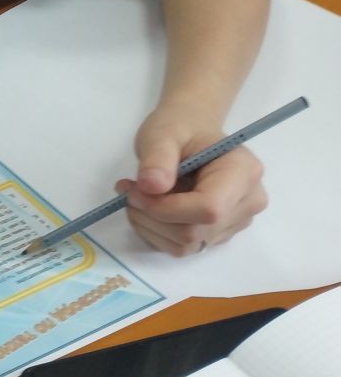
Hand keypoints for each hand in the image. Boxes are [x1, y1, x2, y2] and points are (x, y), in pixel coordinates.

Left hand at [118, 105, 267, 255]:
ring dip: (150, 226)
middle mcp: (248, 201)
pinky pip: (183, 248)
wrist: (190, 132)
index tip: (135, 191)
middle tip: (129, 191)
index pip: (209, 209)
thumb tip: (152, 186)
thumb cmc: (179, 128)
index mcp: (243, 171)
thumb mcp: (161, 133)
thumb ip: (157, 157)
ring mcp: (236, 221)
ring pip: (187, 245)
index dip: (165, 208)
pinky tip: (148, 210)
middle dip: (152, 216)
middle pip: (196, 232)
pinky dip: (157, 234)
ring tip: (136, 196)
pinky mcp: (219, 234)